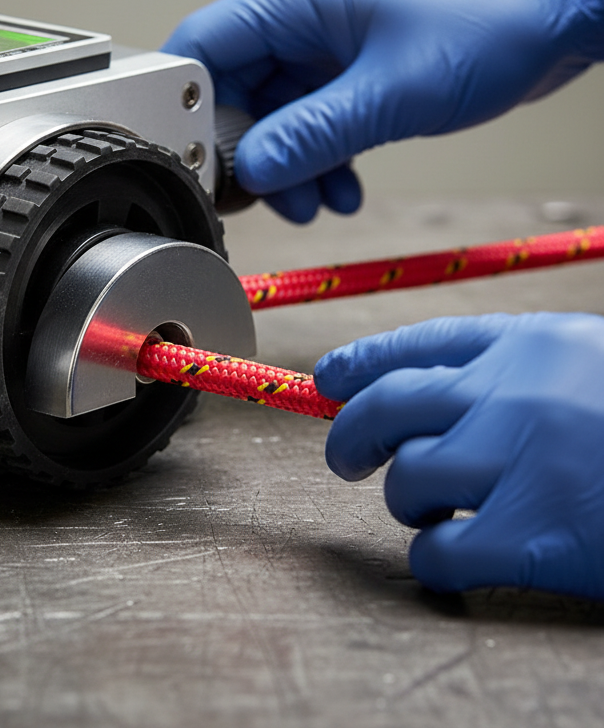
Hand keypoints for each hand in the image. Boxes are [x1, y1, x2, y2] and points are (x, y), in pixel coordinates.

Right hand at [162, 0, 603, 222]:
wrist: (562, 9)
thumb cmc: (490, 21)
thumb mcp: (391, 92)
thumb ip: (313, 135)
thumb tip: (254, 169)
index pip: (204, 44)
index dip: (185, 102)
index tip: (193, 156)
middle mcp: (304, 17)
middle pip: (238, 89)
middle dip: (251, 151)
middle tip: (265, 195)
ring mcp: (329, 43)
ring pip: (278, 113)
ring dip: (292, 164)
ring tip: (317, 203)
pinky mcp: (353, 68)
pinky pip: (315, 120)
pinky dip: (323, 157)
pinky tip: (344, 187)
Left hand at [317, 312, 603, 598]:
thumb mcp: (592, 365)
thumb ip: (522, 369)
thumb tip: (428, 395)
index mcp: (533, 343)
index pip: (418, 344)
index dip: (361, 364)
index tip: (326, 379)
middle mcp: (514, 392)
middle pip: (386, 408)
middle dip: (350, 436)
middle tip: (346, 459)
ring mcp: (522, 461)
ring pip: (407, 481)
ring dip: (410, 503)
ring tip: (441, 512)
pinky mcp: (538, 536)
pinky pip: (437, 551)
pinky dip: (433, 560)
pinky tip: (455, 557)